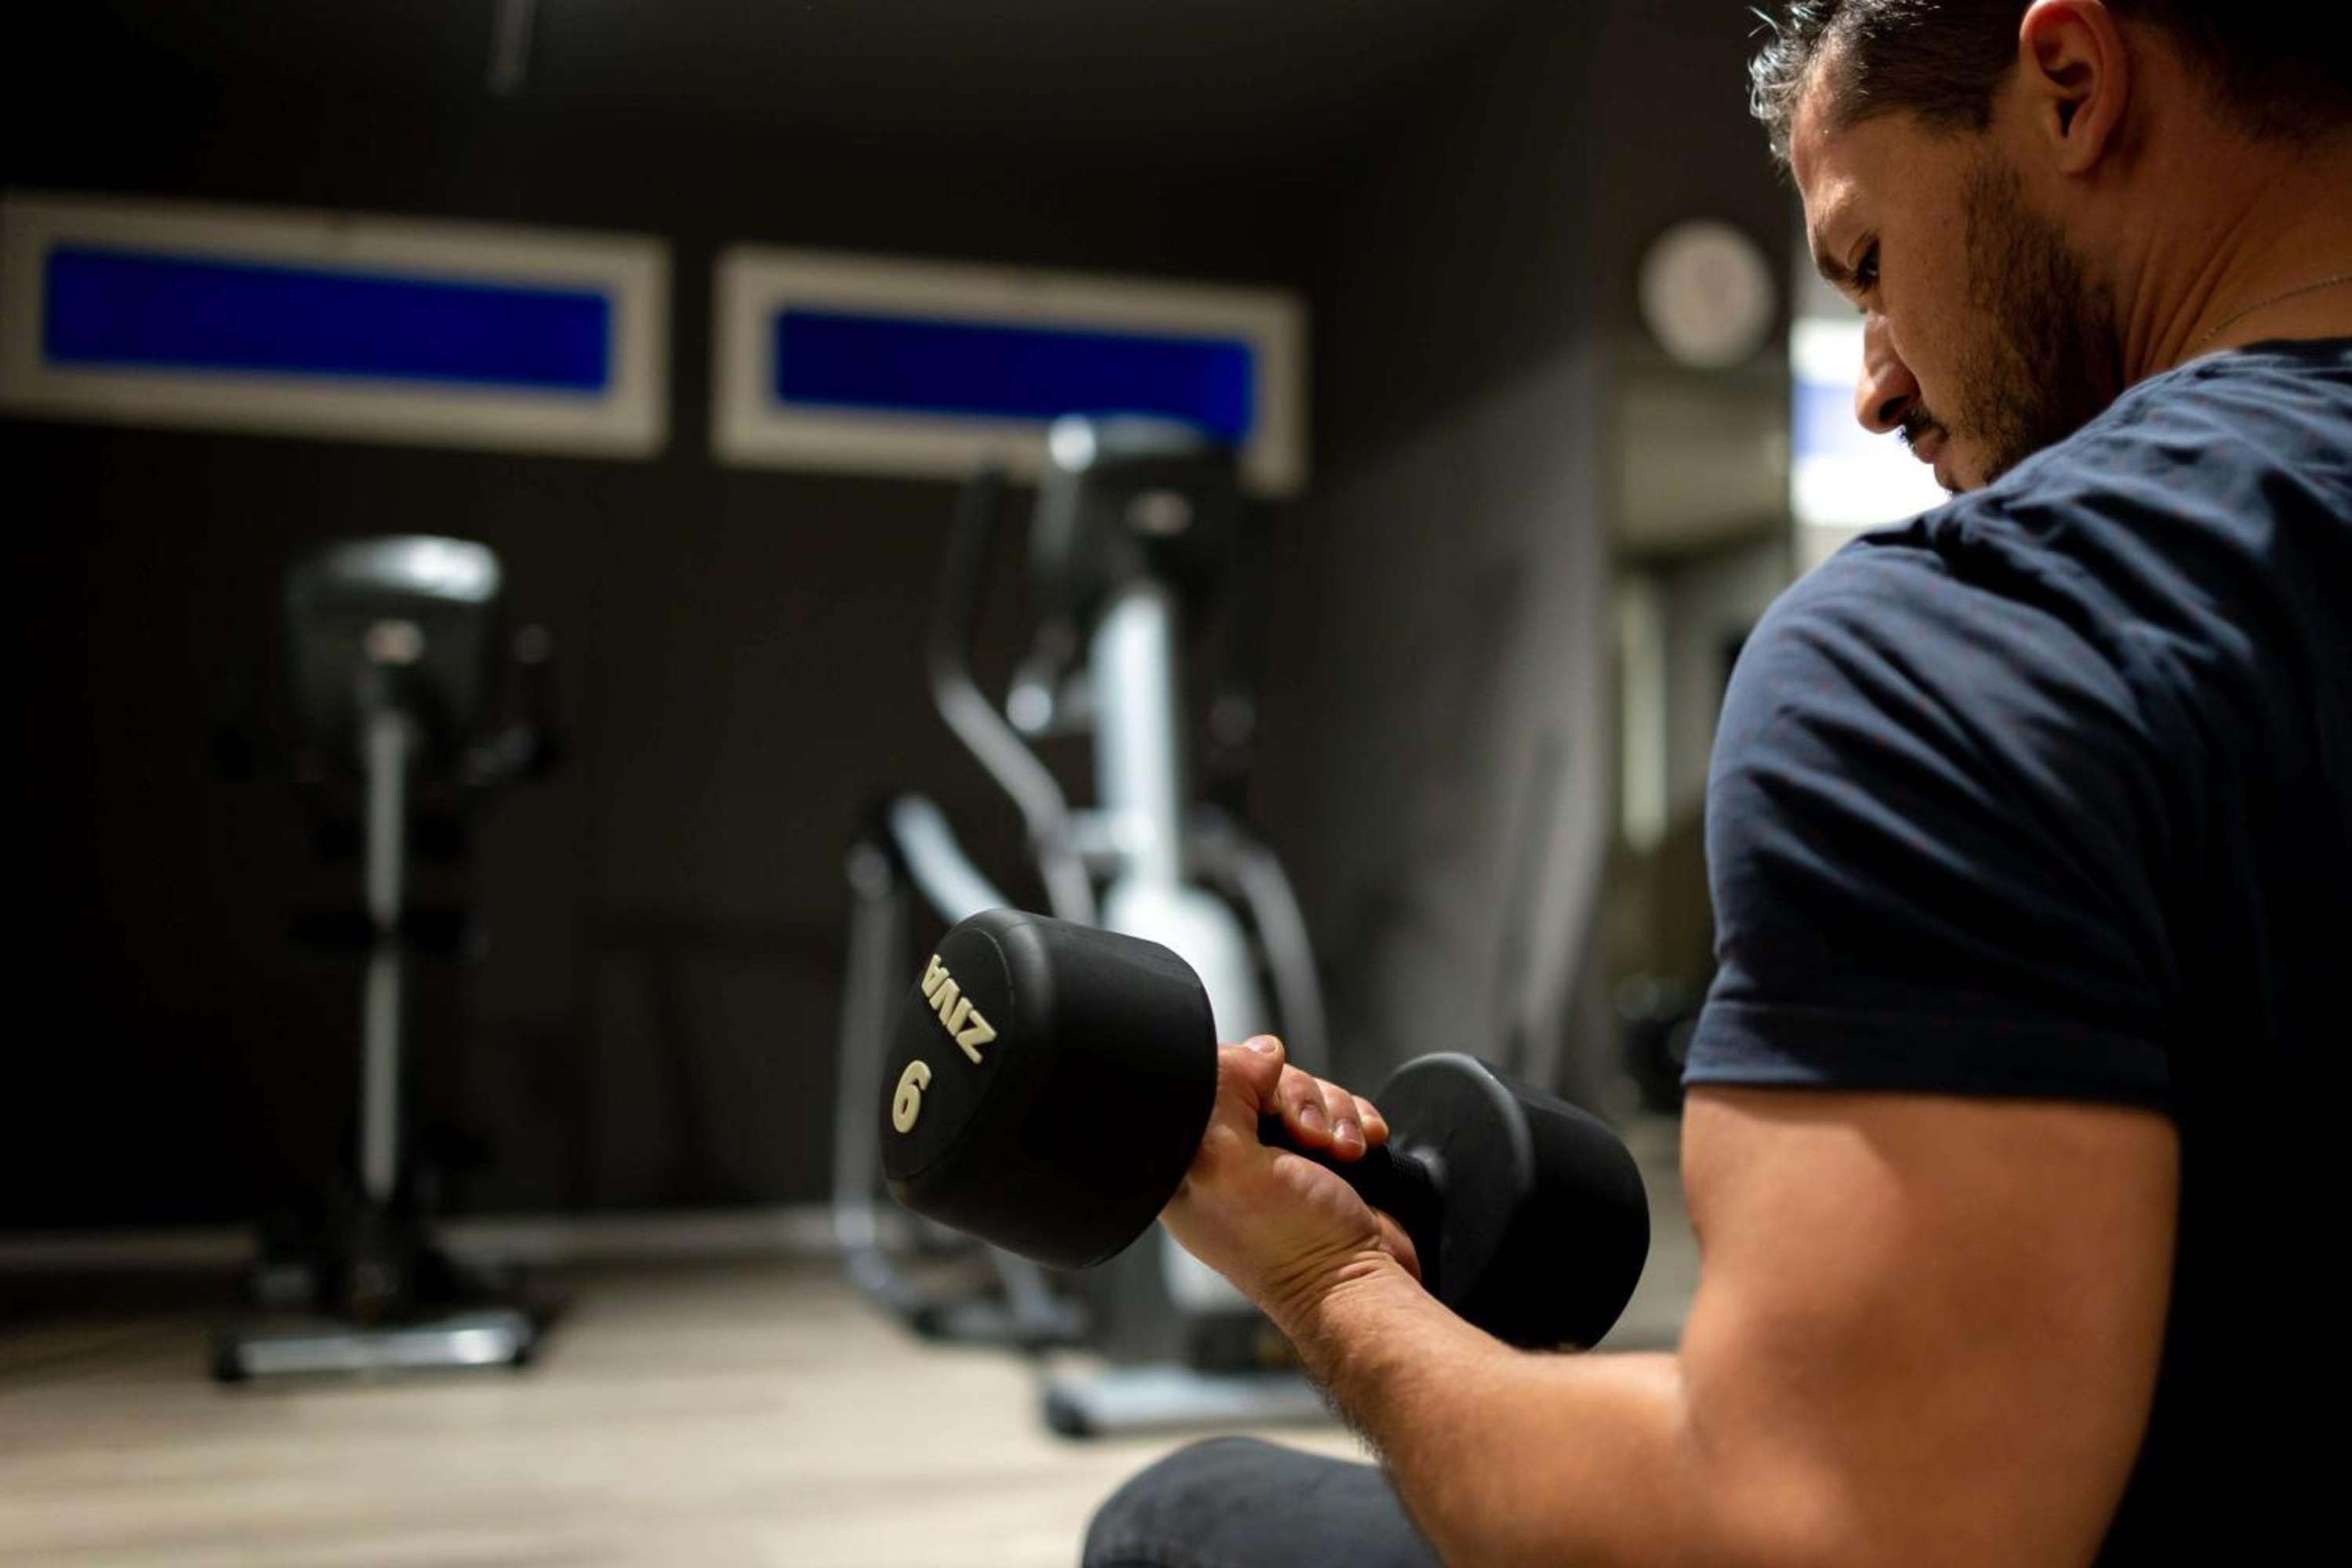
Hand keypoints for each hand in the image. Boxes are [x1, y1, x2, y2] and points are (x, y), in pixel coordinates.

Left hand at [1159, 1035, 1421, 1329]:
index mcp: (1191, 1157)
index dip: (1243, 1076)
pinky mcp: (1324, 1157)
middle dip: (1298, 1099)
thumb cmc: (1288, 1248)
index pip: (1208, 1077)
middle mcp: (1232, 1153)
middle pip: (1265, 1076)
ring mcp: (1281, 1156)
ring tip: (1342, 1153)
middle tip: (1308, 1140)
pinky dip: (1356, 1120)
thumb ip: (1221, 1097)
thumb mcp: (1229, 1166)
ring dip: (1334, 1113)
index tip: (1266, 1101)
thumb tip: (1256, 1053)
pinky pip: (1341, 1107)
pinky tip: (1361, 1147)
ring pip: (1308, 1089)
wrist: (1356, 1285)